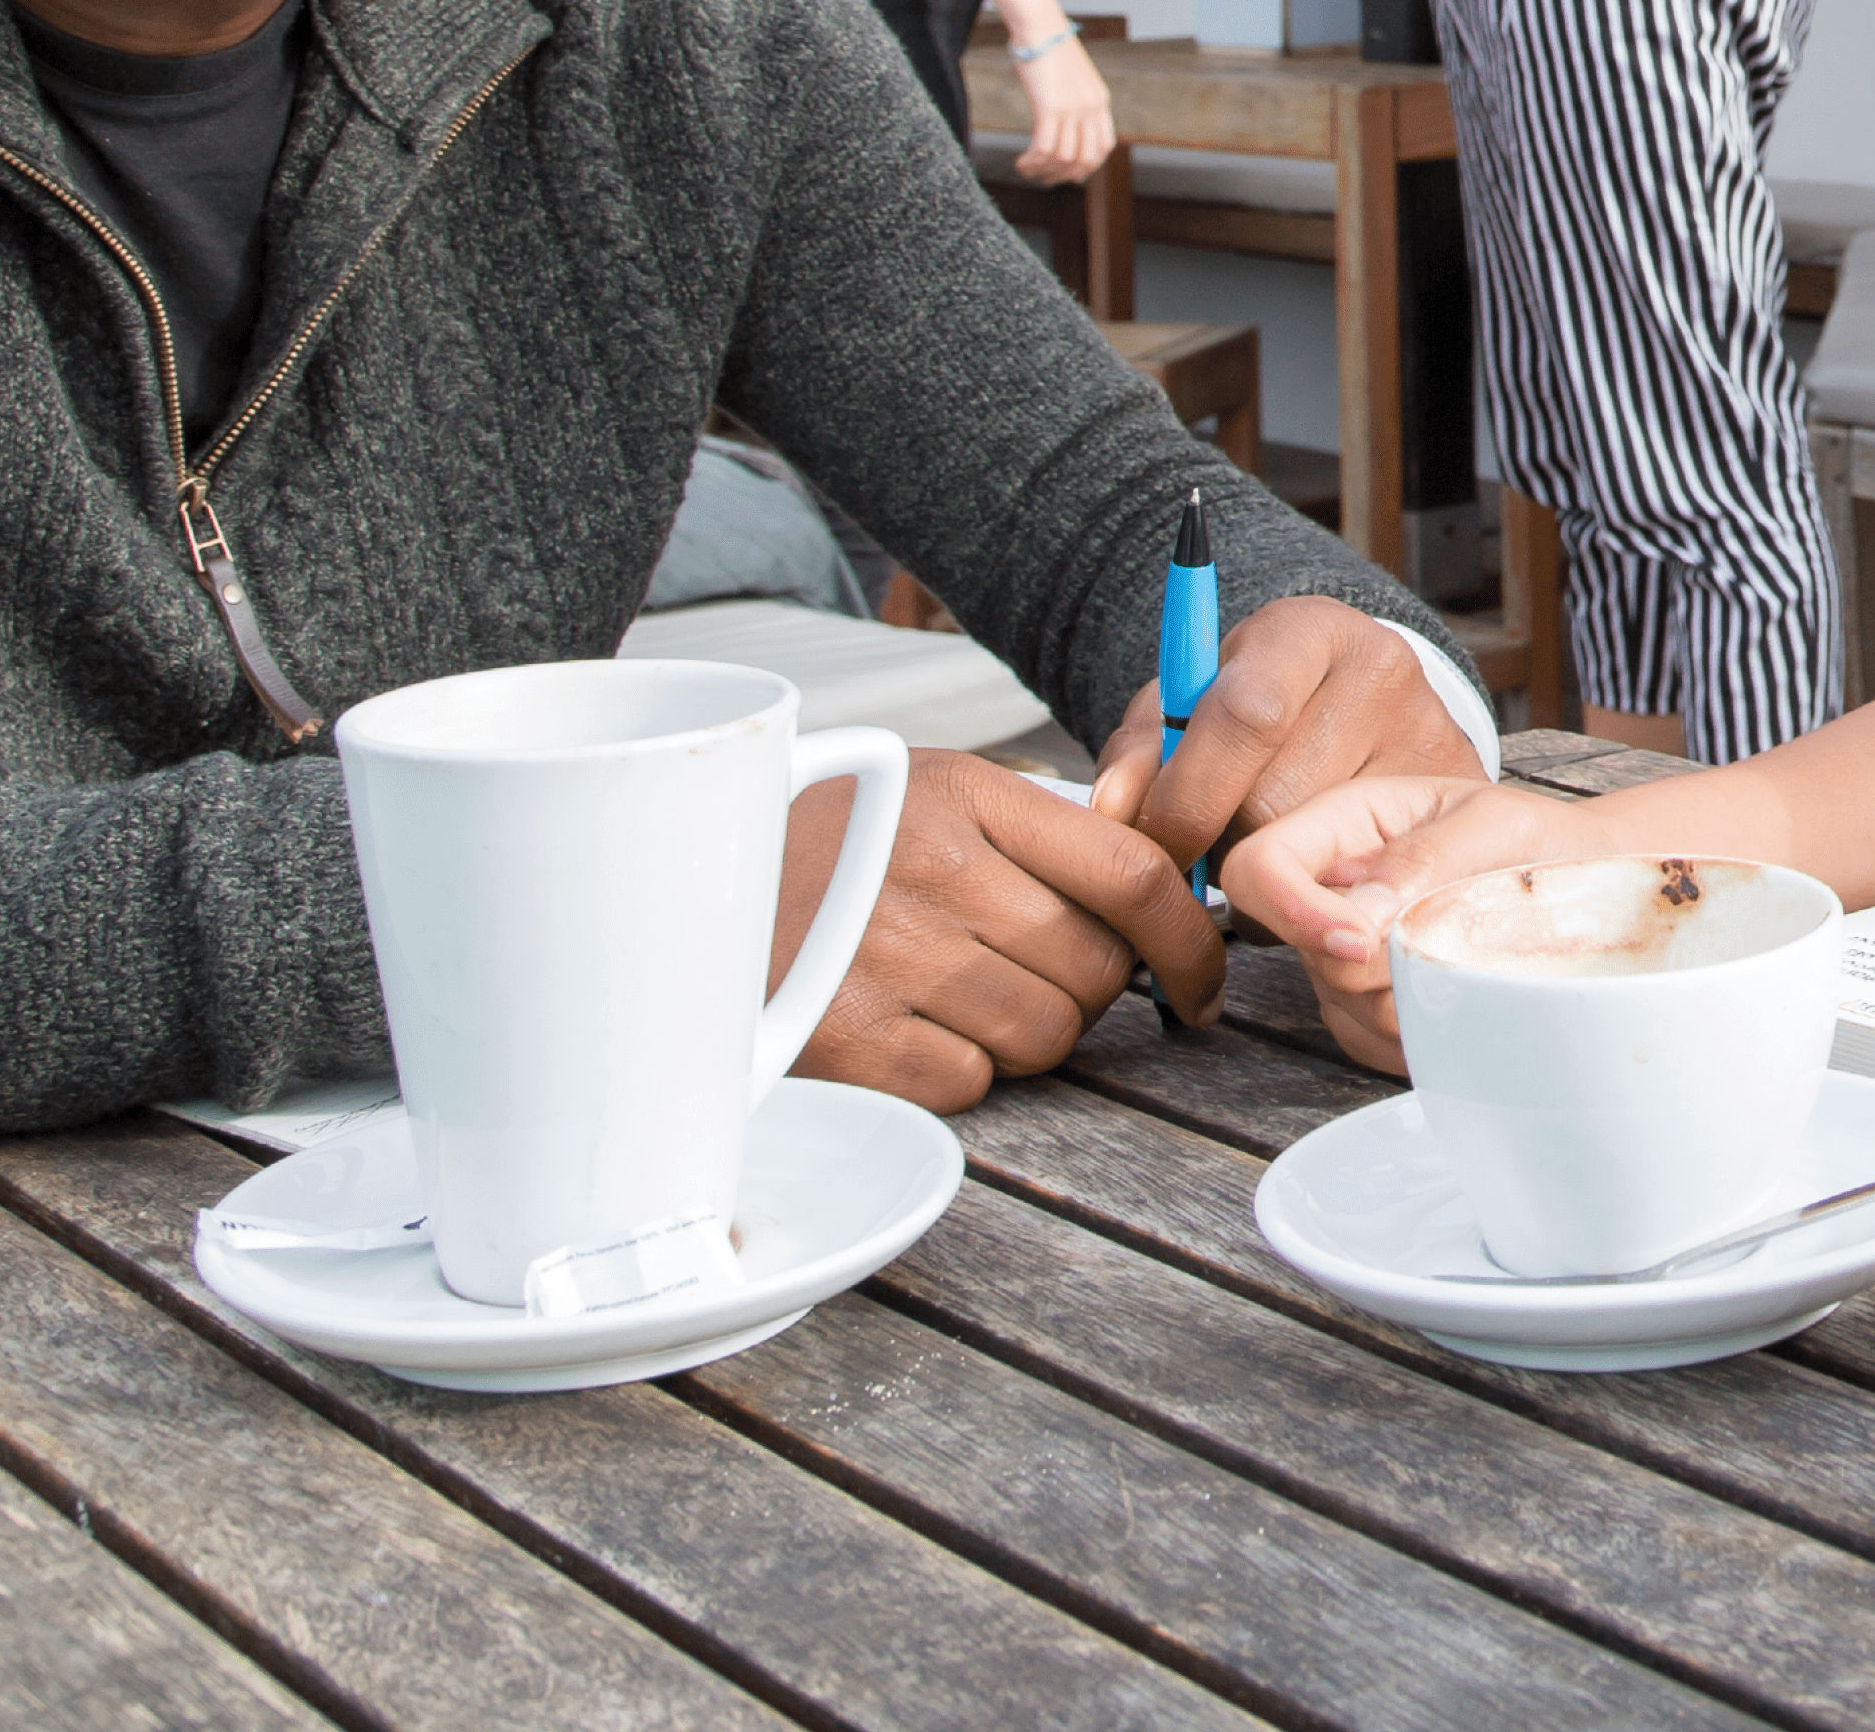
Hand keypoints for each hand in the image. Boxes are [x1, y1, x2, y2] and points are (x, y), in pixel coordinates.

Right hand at [772, 746, 1224, 1108]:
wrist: (671, 898)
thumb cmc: (825, 848)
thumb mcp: (924, 794)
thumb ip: (1035, 831)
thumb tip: (1162, 886)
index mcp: (964, 797)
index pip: (1131, 873)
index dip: (1189, 937)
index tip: (1202, 977)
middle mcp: (933, 873)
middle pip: (1096, 968)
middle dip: (1090, 985)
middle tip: (1035, 972)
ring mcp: (889, 960)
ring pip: (1046, 1033)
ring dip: (1030, 1031)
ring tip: (964, 994)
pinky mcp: (850, 1041)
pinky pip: (974, 1080)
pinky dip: (961, 1067)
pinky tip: (911, 1024)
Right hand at [1008, 31, 1113, 185]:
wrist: (1040, 28)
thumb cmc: (1050, 50)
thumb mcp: (1074, 79)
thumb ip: (1077, 102)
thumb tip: (1067, 125)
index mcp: (1100, 100)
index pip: (1104, 146)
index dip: (1088, 166)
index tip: (1071, 173)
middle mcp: (1091, 107)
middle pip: (1086, 158)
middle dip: (1065, 175)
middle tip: (1045, 178)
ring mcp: (1072, 108)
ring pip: (1063, 157)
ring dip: (1043, 170)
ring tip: (1028, 169)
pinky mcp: (1050, 108)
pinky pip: (1044, 148)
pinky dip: (1032, 161)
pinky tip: (1021, 162)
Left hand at [1087, 590, 1488, 881]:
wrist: (1358, 698)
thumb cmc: (1254, 703)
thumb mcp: (1187, 704)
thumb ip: (1142, 751)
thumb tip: (1114, 810)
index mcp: (1307, 630)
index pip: (1247, 716)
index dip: (1190, 795)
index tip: (1160, 838)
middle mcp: (1384, 670)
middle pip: (1277, 800)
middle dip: (1226, 839)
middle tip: (1218, 834)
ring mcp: (1432, 733)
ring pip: (1320, 850)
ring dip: (1273, 870)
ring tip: (1270, 839)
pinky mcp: (1458, 794)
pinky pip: (1367, 878)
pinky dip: (1322, 888)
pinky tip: (1317, 856)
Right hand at [1217, 769, 1627, 1075]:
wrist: (1572, 882)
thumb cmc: (1531, 842)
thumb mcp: (1492, 826)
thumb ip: (1423, 860)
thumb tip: (1358, 919)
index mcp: (1344, 822)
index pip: (1259, 867)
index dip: (1292, 911)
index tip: (1360, 940)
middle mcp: (1329, 888)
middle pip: (1307, 951)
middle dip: (1384, 961)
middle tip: (1462, 934)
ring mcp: (1338, 950)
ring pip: (1338, 1003)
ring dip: (1411, 999)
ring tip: (1475, 960)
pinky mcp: (1361, 1003)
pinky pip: (1366, 1039)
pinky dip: (1416, 1032)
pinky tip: (1461, 999)